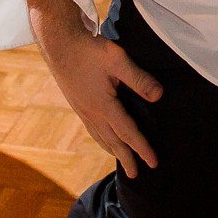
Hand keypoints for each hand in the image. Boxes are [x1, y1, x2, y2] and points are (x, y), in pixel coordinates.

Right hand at [32, 1, 162, 178]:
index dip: (142, 148)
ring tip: (121, 161)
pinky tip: (102, 137)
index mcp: (103, 106)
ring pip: (100, 137)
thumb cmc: (89, 49)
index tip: (153, 162)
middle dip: (126, 158)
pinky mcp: (76, 103)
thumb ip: (138, 78)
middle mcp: (91, 113)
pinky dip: (101, 139)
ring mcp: (82, 109)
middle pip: (113, 141)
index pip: (128, 133)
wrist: (58, 42)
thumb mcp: (117, 60)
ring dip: (112, 151)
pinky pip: (91, 129)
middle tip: (137, 175)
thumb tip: (158, 96)